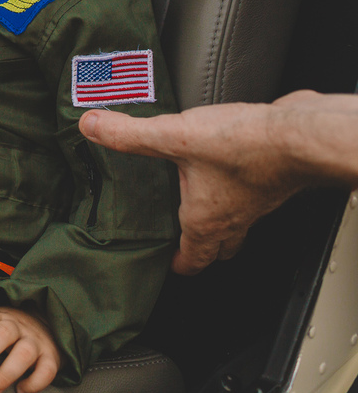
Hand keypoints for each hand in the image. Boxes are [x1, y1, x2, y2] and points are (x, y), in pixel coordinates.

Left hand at [0, 306, 59, 392]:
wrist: (44, 325)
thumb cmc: (3, 329)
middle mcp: (17, 326)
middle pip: (3, 333)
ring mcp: (35, 340)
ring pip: (24, 352)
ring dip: (7, 372)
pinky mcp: (51, 356)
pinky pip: (47, 370)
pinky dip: (34, 382)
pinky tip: (20, 390)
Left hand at [79, 92, 357, 274]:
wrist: (300, 135)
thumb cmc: (243, 147)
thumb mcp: (174, 136)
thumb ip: (130, 134)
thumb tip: (92, 126)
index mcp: (206, 221)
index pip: (193, 259)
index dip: (178, 266)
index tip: (166, 266)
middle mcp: (234, 218)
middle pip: (218, 247)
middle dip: (200, 249)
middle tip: (181, 243)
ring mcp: (257, 201)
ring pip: (237, 223)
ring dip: (220, 220)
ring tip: (198, 204)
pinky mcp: (271, 179)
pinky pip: (252, 194)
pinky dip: (237, 191)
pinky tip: (225, 166)